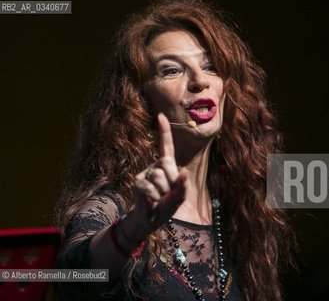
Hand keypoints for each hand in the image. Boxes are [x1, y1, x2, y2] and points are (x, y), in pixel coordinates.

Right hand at [131, 113, 186, 236]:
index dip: (164, 131)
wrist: (150, 220)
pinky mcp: (137, 182)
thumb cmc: (166, 206)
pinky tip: (152, 202)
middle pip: (167, 163)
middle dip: (172, 182)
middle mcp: (155, 165)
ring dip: (164, 192)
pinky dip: (155, 198)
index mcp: (166, 165)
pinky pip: (150, 187)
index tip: (161, 116)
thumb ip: (183, 186)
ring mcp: (145, 173)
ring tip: (160, 198)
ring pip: (159, 176)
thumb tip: (183, 172)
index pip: (166, 146)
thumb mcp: (180, 197)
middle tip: (168, 193)